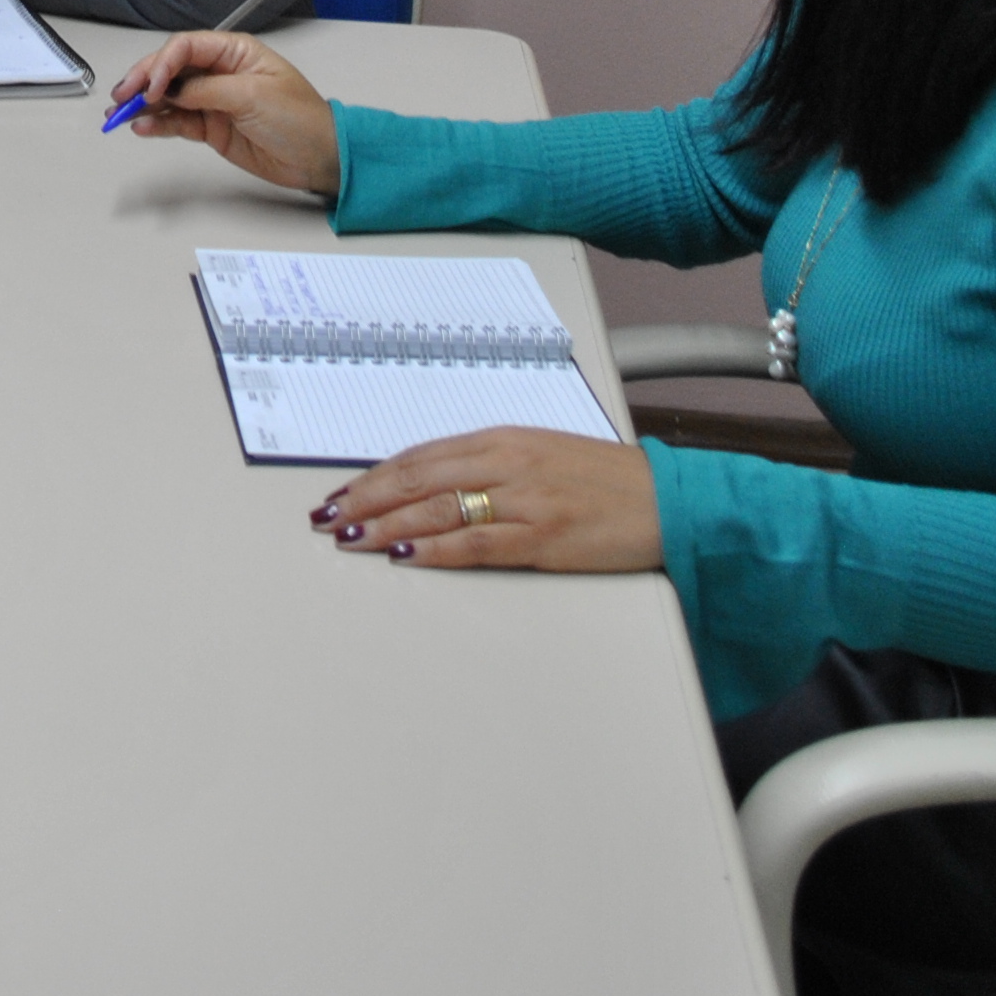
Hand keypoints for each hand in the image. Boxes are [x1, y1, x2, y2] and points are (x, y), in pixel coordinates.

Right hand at [108, 32, 340, 198]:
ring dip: (144, 104)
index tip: (151, 86)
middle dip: (144, 81)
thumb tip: (171, 91)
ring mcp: (213, 100)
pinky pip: (177, 122)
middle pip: (171, 69)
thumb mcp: (254, 96)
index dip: (163, 63)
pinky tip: (142, 128)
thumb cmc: (300, 118)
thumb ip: (208, 91)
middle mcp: (219, 71)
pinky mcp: (210, 127)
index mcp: (234, 51)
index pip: (186, 47)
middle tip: (122, 97)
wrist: (320, 158)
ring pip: (168, 97)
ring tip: (120, 115)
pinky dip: (157, 124)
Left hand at [308, 427, 661, 573]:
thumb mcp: (541, 456)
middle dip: (365, 499)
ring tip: (351, 538)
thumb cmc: (607, 480)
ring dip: (387, 526)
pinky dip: (437, 550)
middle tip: (327, 517)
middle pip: (418, 479)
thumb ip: (489, 465)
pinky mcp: (544, 535)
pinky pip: (478, 542)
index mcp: (503, 439)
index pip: (420, 456)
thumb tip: (433, 485)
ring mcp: (525, 498)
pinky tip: (407, 557)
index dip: (374, 476)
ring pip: (438, 509)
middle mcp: (507, 462)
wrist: (668, 500)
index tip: (341, 493)